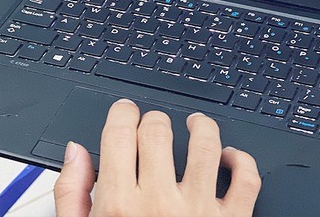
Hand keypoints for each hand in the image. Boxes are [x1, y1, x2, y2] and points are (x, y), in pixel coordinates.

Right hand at [54, 99, 260, 216]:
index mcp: (119, 206)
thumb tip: (75, 153)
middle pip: (158, 131)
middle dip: (153, 119)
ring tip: (195, 125)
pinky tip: (228, 157)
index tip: (124, 112)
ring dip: (200, 126)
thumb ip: (73, 195)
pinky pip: (246, 180)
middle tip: (152, 124)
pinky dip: (241, 160)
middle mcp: (159, 203)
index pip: (120, 134)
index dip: (121, 113)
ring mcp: (198, 212)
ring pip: (205, 145)